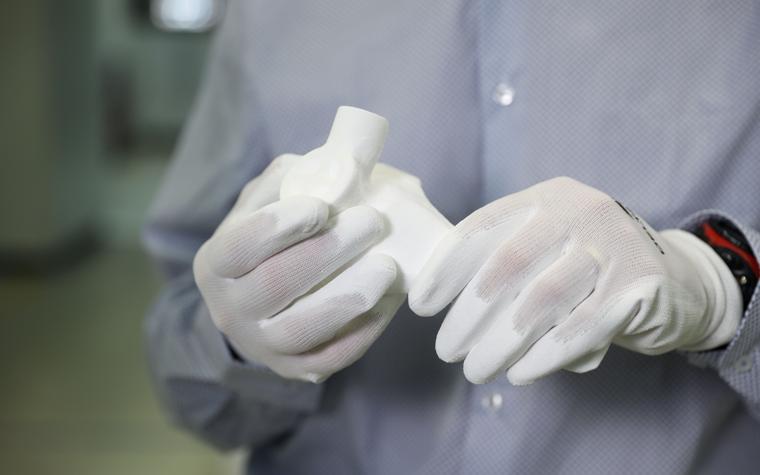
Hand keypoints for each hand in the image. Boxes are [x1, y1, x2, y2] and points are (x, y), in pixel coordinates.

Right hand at [194, 154, 402, 382]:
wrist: (258, 302)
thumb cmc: (271, 240)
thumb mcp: (267, 203)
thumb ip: (291, 180)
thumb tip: (339, 163)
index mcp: (214, 263)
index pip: (241, 246)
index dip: (281, 225)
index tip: (323, 206)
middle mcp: (229, 309)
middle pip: (278, 283)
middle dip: (329, 252)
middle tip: (373, 222)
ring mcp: (260, 345)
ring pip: (303, 327)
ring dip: (349, 297)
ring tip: (388, 267)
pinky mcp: (292, 369)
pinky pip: (328, 358)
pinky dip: (360, 333)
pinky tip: (388, 303)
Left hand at [410, 177, 741, 384]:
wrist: (672, 280)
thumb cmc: (586, 269)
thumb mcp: (546, 249)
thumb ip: (501, 263)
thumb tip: (432, 296)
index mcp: (544, 199)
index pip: (483, 228)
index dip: (446, 268)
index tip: (421, 306)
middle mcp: (578, 211)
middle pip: (508, 265)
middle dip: (469, 314)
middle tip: (446, 352)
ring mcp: (613, 244)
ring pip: (542, 299)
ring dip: (501, 342)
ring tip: (476, 371)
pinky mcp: (640, 283)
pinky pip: (582, 326)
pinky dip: (544, 355)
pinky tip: (520, 373)